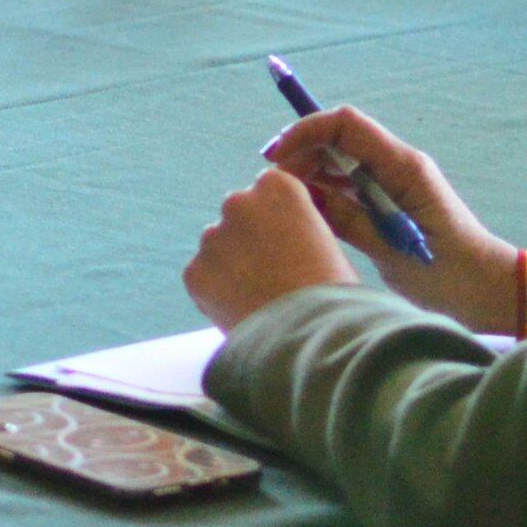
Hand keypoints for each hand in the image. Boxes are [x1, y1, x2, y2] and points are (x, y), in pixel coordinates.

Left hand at [185, 167, 354, 328]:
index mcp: (278, 188)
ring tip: (258, 296)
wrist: (310, 338)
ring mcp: (212, 238)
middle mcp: (238, 203)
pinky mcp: (194, 272)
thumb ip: (301, 226)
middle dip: (251, 236)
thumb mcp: (329, 243)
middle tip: (272, 272)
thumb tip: (289, 234)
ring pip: (218, 245)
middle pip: (240, 213)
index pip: (270, 188)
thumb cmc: (333, 293)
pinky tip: (241, 310)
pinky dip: (216, 291)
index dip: (279, 216)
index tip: (289, 239)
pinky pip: (203, 276)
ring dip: (231, 263)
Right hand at [260, 103, 519, 329]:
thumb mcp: (394, 252)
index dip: (307, 131)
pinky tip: (310, 211)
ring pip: (344, 161)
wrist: (491, 292)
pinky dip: (329, 191)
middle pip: (341, 138)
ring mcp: (398, 183)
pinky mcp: (395, 203)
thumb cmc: (451, 274)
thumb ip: (349, 220)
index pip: (347, 124)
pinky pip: (354, 185)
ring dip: (313, 171)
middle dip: (303, 151)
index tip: (276, 157)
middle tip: (274, 185)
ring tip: (286, 200)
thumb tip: (303, 194)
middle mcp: (400, 166)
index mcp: (404, 167)